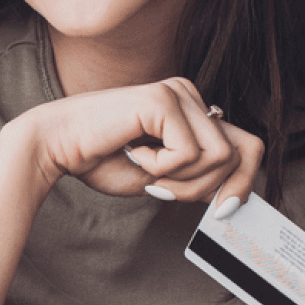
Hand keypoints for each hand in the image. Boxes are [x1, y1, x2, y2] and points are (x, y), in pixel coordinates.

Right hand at [15, 77, 262, 211]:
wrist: (57, 146)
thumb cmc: (102, 160)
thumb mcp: (164, 179)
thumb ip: (198, 179)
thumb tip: (237, 196)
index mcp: (192, 110)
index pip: (246, 145)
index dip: (244, 182)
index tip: (222, 212)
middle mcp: (190, 94)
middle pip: (240, 152)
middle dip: (206, 187)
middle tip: (162, 190)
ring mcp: (179, 92)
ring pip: (220, 155)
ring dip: (182, 179)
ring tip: (146, 171)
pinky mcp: (164, 98)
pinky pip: (189, 152)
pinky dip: (161, 167)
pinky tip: (133, 151)